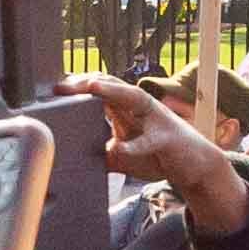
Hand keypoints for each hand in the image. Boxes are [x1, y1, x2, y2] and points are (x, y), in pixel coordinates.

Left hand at [75, 75, 248, 237]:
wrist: (195, 166)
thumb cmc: (157, 156)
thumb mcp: (121, 156)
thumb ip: (101, 152)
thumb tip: (71, 160)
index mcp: (126, 108)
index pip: (100, 89)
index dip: (77, 87)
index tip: (53, 91)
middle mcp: (140, 107)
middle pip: (112, 85)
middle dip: (87, 83)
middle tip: (63, 87)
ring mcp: (155, 119)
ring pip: (132, 98)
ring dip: (111, 91)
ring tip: (91, 88)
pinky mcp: (168, 138)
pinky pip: (150, 140)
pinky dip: (135, 145)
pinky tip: (121, 149)